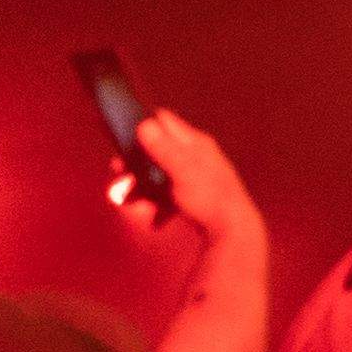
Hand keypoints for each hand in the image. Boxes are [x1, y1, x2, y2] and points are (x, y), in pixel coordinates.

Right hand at [129, 105, 254, 243]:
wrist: (234, 231)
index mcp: (195, 142)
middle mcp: (196, 155)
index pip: (164, 120)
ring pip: (159, 174)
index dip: (141, 123)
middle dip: (135, 162)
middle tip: (118, 171)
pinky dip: (158, 204)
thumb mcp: (183, 170)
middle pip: (156, 149)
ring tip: (127, 200)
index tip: (120, 134)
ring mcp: (195, 175)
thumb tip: (144, 124)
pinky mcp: (194, 195)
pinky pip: (168, 195)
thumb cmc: (210, 197)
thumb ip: (163, 148)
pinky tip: (154, 219)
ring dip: (141, 186)